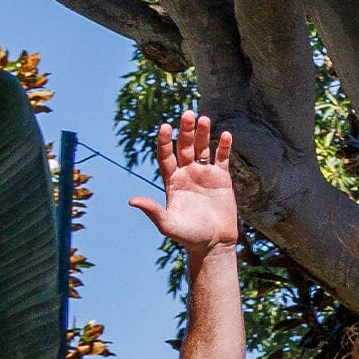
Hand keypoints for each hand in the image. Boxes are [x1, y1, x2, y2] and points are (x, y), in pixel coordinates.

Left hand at [131, 114, 239, 255]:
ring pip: (202, 148)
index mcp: (172, 181)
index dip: (164, 142)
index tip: (164, 127)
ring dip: (203, 134)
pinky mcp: (222, 179)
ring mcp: (204, 175)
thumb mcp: (168, 225)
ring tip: (205, 119)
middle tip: (188, 114)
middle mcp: (187, 174)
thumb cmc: (189, 236)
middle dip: (186, 131)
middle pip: (184, 147)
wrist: (214, 244)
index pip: (165, 156)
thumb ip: (152, 211)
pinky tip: (225, 135)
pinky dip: (224, 146)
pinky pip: (222, 158)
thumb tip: (132, 200)